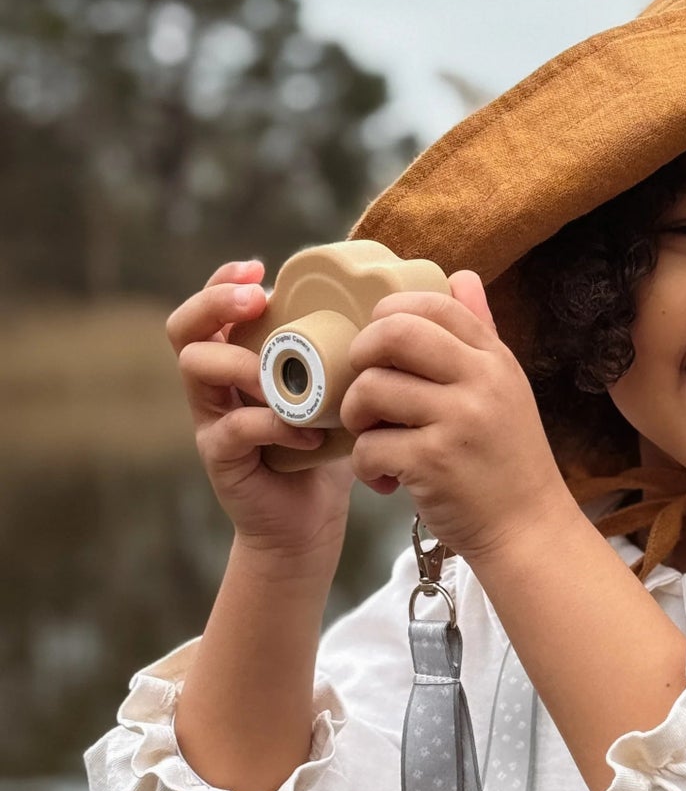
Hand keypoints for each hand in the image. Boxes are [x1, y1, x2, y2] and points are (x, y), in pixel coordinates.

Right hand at [167, 258, 353, 564]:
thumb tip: (395, 304)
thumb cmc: (327, 448)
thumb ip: (343, 354)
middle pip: (184, 328)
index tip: (260, 269)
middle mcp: (216, 384)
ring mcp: (212, 420)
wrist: (310, 521)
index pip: (212, 306)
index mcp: (240, 357)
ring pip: (196, 369)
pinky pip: (232, 429)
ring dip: (241, 362)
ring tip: (281, 376)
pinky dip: (272, 425)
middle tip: (256, 300)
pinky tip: (308, 437)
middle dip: (216, 304)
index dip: (225, 281)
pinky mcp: (220, 457)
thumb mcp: (337, 391)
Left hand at [340, 270, 567, 560]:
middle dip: (361, 354)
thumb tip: (460, 277)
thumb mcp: (505, 389)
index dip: (390, 313)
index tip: (379, 347)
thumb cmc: (507, 462)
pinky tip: (384, 478)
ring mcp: (459, 420)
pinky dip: (365, 464)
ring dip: (356, 416)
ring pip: (372, 388)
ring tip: (373, 436)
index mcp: (494, 359)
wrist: (528, 530)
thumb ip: (481, 333)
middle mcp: (481, 381)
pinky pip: (369, 445)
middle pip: (394, 332)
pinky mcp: (434, 462)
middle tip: (363, 386)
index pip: (434, 303)